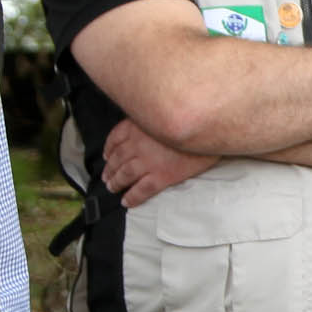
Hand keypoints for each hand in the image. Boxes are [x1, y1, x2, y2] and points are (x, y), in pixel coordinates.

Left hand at [100, 117, 216, 205]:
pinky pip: (141, 190)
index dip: (109, 149)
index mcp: (137, 126)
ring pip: (125, 174)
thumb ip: (149, 119)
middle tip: (106, 177)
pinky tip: (126, 202)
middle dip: (110, 169)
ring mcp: (148, 162)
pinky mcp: (161, 176)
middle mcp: (138, 144)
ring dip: (116, 182)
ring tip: (112, 188)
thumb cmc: (189, 115)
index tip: (106, 155)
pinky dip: (132, 197)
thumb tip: (145, 124)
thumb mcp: (163, 110)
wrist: (206, 127)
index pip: (115, 138)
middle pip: (118, 158)